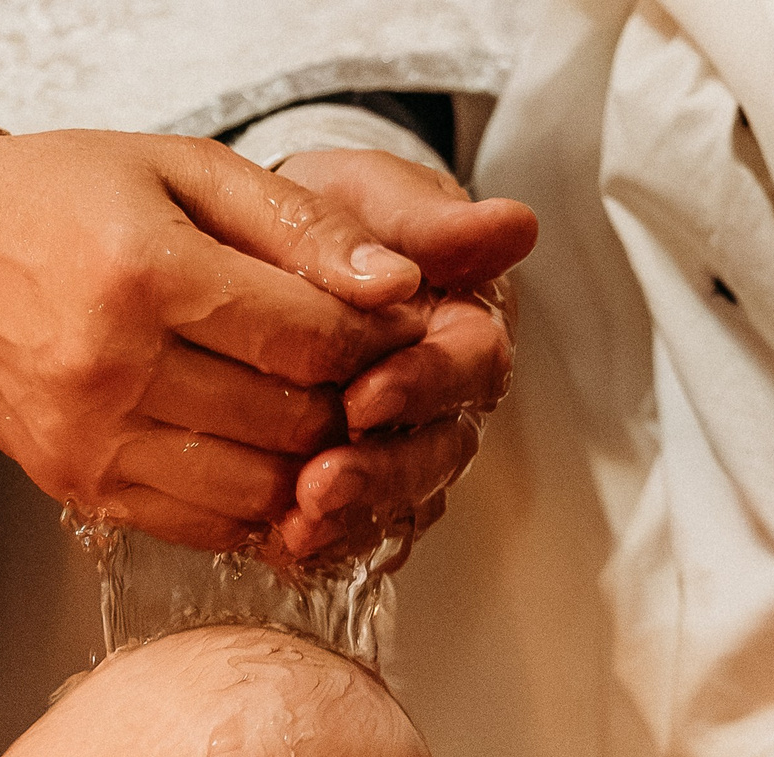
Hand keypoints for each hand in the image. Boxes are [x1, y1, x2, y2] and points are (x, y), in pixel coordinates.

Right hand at [0, 131, 430, 551]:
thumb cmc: (62, 200)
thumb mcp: (185, 169)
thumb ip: (298, 223)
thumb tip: (397, 284)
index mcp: (145, 275)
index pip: (307, 337)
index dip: (375, 338)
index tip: (396, 322)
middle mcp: (112, 368)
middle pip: (290, 422)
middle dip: (351, 403)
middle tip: (369, 376)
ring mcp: (91, 440)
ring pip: (255, 489)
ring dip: (309, 466)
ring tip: (321, 416)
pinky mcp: (78, 486)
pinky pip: (201, 525)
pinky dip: (253, 505)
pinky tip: (268, 459)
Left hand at [265, 149, 535, 565]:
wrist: (262, 252)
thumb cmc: (329, 221)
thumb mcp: (370, 196)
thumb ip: (429, 218)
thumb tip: (511, 227)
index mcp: (465, 328)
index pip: (472, 367)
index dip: (425, 386)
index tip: (366, 396)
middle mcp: (443, 403)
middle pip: (439, 454)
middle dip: (383, 474)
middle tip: (322, 482)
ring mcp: (402, 453)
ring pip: (398, 504)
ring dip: (351, 520)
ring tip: (297, 523)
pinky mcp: (354, 491)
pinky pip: (350, 533)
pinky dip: (319, 544)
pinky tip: (278, 544)